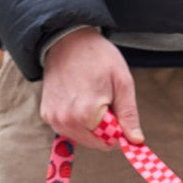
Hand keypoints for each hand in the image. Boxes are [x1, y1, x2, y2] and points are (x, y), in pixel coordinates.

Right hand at [40, 28, 143, 150]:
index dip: (119, 129)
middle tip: (105, 102)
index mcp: (86, 114)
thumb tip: (136, 142)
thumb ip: (129, 116)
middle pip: (96, 143)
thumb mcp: (122, 83)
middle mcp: (66, 121)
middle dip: (105, 129)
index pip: (110, 142)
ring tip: (91, 98)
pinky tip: (79, 100)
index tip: (118, 110)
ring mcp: (54, 119)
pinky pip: (69, 130)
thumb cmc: (98, 57)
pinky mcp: (47, 115)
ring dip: (92, 127)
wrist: (67, 38)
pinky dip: (78, 122)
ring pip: (83, 138)